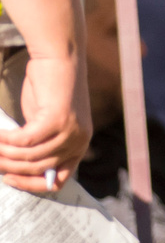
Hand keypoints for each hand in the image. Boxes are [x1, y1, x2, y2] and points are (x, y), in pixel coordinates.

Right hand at [0, 51, 89, 193]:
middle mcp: (79, 142)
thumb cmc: (49, 89)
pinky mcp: (57, 120)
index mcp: (79, 146)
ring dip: (5, 153)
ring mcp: (70, 132)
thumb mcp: (46, 122)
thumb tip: (18, 164)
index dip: (31, 183)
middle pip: (39, 168)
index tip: (9, 178)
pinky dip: (6, 140)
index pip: (58, 179)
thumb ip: (40, 143)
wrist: (59, 59)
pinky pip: (25, 139)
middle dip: (11, 167)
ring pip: (30, 155)